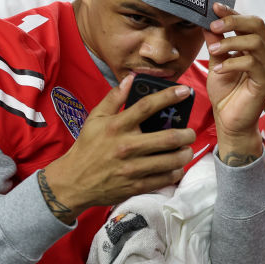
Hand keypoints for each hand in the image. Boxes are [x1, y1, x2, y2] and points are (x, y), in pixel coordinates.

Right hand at [40, 75, 196, 222]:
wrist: (74, 181)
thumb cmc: (87, 147)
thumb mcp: (95, 118)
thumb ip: (114, 97)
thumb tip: (131, 79)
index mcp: (117, 126)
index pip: (147, 106)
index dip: (169, 96)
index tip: (185, 91)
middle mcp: (127, 146)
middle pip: (169, 137)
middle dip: (187, 134)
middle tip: (190, 132)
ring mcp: (133, 167)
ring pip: (172, 160)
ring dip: (185, 154)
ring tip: (186, 150)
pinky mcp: (136, 185)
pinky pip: (165, 178)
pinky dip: (176, 171)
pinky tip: (175, 166)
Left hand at [203, 4, 264, 161]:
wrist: (229, 121)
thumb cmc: (225, 93)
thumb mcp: (216, 62)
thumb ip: (215, 41)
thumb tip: (206, 21)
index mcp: (259, 47)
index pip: (250, 21)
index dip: (232, 12)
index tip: (214, 7)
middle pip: (257, 24)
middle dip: (233, 22)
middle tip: (213, 25)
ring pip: (255, 42)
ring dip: (230, 43)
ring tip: (213, 51)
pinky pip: (251, 63)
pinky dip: (232, 63)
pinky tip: (219, 70)